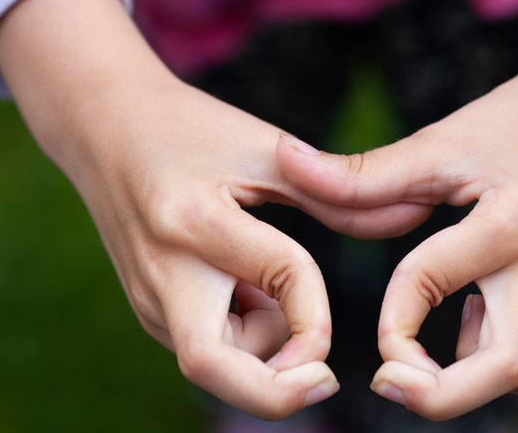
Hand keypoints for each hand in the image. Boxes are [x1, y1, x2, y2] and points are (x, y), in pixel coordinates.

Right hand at [0, 0, 412, 418]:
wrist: (104, 128)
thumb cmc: (188, 129)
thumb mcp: (262, 148)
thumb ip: (336, 193)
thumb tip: (413, 218)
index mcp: (194, 219)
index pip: (280, 275)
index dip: (320, 297)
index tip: (335, 298)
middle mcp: (163, 271)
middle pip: (213, 365)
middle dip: (278, 389)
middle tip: (328, 377)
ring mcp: (148, 298)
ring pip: (216, 361)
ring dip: (265, 347)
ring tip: (269, 285)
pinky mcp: (149, 309)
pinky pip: (207, 344)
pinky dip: (244, 334)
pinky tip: (244, 288)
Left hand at [276, 0, 517, 419]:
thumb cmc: (514, 125)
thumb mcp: (441, 142)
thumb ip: (365, 170)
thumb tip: (287, 159)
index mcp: (512, 221)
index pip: (431, 280)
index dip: (388, 308)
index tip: (374, 322)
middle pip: (511, 365)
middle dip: (440, 393)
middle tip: (388, 382)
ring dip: (475, 382)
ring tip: (430, 355)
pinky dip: (496, 365)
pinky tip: (466, 323)